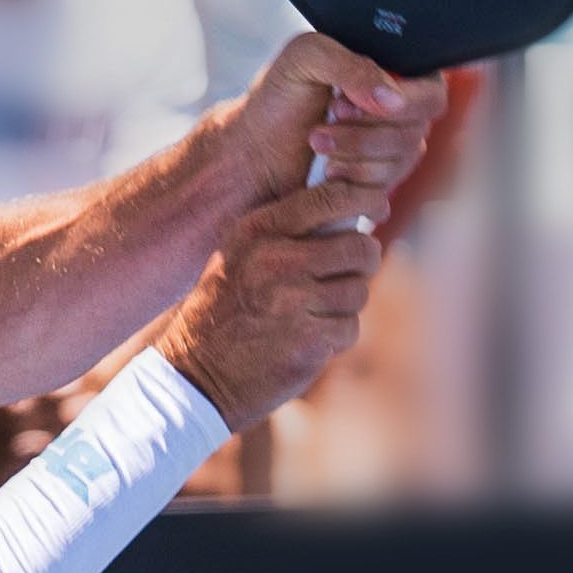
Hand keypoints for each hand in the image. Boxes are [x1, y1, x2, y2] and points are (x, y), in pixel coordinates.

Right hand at [158, 167, 386, 430]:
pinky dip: (336, 336)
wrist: (195, 375)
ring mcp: (293, 301)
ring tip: (315, 311)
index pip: (329, 198)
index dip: (365, 198)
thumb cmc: (222, 311)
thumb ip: (287, 230)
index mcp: (258, 231)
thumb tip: (352, 211)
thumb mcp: (239, 255)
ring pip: (358, 291)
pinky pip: (349, 328)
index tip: (377, 205)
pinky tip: (307, 338)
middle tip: (350, 270)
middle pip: (359, 248)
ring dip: (346, 304)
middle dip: (364, 260)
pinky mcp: (309, 340)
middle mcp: (275, 261)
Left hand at [232, 40, 445, 207]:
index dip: (397, 105)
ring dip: (355, 156)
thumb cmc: (276, 97)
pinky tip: (326, 171)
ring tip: (317, 142)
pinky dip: (351, 182)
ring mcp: (389, 152)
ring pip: (401, 165)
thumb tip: (393, 99)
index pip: (431, 95)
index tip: (345, 104)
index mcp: (394, 74)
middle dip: (365, 133)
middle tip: (325, 122)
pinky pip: (384, 192)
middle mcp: (399, 113)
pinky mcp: (373, 185)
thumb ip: (352, 67)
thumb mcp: (306, 59)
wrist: (251, 150)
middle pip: (416, 133)